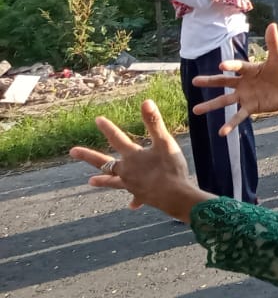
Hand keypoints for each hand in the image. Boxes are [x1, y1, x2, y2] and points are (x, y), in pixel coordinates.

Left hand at [68, 100, 208, 221]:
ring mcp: (132, 184)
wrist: (175, 196)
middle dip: (88, 156)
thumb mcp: (165, 142)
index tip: (97, 120)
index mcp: (132, 156)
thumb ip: (154, 123)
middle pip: (104, 163)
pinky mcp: (141, 195)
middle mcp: (127, 171)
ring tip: (90, 182)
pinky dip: (134, 200)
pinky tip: (132, 205)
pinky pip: (135, 197)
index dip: (108, 128)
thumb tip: (146, 102)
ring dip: (103, 181)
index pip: (117, 139)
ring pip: (113, 182)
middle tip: (72, 151)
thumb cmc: (170, 168)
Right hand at [192, 23, 277, 135]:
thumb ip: (273, 43)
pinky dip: (230, 124)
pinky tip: (220, 132)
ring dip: (211, 106)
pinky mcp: (251, 107)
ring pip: (224, 101)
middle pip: (223, 82)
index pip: (237, 67)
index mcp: (249, 70)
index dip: (230, 65)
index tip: (222, 65)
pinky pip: (238, 116)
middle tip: (194, 81)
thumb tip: (271, 25)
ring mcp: (245, 96)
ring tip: (195, 110)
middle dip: (209, 82)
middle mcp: (243, 83)